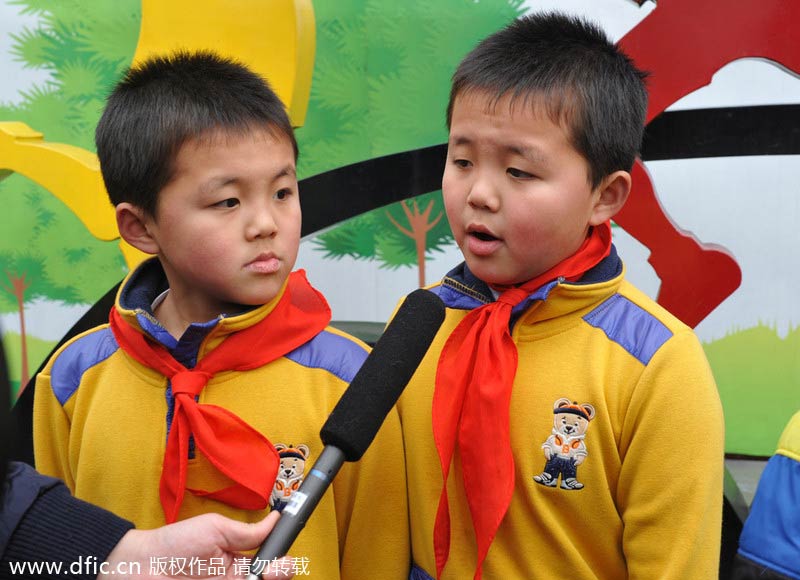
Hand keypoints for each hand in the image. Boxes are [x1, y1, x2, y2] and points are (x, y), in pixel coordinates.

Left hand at [100, 511, 294, 578]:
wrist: (139, 567)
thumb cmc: (174, 544)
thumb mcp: (214, 529)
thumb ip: (246, 531)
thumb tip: (276, 518)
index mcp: (239, 559)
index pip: (272, 562)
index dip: (282, 562)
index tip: (281, 558)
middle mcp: (235, 579)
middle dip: (279, 574)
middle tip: (268, 572)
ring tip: (252, 577)